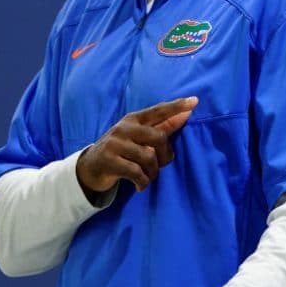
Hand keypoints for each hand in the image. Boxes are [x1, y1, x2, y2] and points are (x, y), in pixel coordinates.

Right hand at [76, 97, 197, 193]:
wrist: (90, 168)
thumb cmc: (120, 150)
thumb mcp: (138, 137)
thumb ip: (161, 127)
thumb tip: (186, 115)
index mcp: (133, 119)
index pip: (158, 110)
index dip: (176, 106)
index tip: (195, 101)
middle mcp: (124, 127)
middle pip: (158, 137)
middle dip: (165, 155)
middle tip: (160, 165)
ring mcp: (115, 143)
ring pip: (148, 157)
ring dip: (153, 173)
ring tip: (148, 177)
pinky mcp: (109, 160)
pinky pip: (136, 172)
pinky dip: (143, 182)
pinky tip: (140, 185)